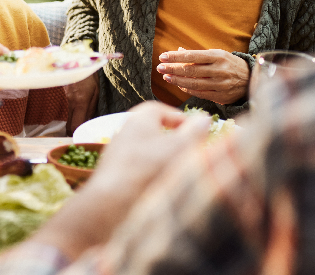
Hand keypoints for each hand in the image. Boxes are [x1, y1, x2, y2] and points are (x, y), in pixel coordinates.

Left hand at [30, 102, 210, 258]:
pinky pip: (140, 172)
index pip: (161, 110)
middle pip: (155, 133)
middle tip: (192, 154)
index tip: (197, 132)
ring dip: (165, 162)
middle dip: (176, 143)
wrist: (110, 203)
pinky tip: (163, 189)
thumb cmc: (147, 168)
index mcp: (139, 118)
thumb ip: (195, 132)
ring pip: (148, 154)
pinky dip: (153, 177)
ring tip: (181, 175)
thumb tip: (205, 118)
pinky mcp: (116, 177)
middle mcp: (125, 133)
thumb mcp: (180, 147)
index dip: (180, 120)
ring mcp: (118, 155)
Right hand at [63, 74, 98, 132]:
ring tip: (82, 127)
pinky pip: (68, 112)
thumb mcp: (96, 92)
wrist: (77, 61)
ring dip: (73, 125)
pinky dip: (73, 117)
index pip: (76, 125)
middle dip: (74, 133)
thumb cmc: (90, 75)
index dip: (78, 134)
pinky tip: (79, 115)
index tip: (83, 137)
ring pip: (68, 119)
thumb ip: (92, 108)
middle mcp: (71, 103)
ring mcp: (66, 100)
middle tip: (82, 136)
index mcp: (80, 102)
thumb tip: (90, 121)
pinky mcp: (65, 98)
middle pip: (69, 125)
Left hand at [157, 48, 249, 104]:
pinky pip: (200, 93)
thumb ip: (198, 55)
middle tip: (160, 67)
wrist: (250, 79)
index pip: (192, 55)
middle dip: (173, 69)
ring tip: (166, 76)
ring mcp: (220, 84)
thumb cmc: (230, 64)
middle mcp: (219, 70)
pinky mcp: (221, 96)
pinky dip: (187, 89)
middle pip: (191, 70)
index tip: (163, 56)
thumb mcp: (217, 54)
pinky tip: (179, 85)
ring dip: (177, 80)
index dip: (176, 57)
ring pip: (193, 83)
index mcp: (218, 56)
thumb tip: (179, 51)